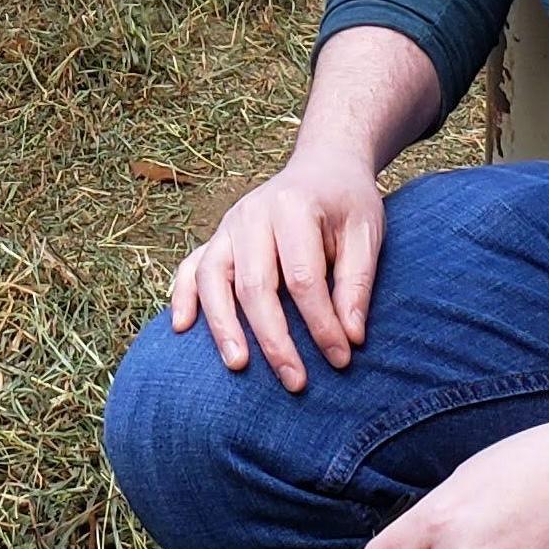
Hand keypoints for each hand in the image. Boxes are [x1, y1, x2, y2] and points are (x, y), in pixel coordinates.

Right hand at [168, 149, 386, 390]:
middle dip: (273, 338)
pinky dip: (181, 296)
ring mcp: (228, 225)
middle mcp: (252, 213)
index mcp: (293, 206)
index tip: (341, 359)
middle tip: (295, 382)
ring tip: (237, 365)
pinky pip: (189, 267)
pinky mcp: (216, 238)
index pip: (302, 277)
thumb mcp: (367, 233)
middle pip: (254, 284)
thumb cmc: (347, 204)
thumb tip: (350, 338)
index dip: (321, 324)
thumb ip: (357, 283)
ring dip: (223, 325)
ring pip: (212, 278)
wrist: (323, 165)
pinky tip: (181, 328)